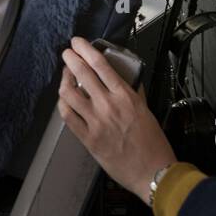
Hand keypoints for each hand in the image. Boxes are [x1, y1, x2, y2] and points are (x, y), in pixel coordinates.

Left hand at [56, 37, 175, 201]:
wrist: (153, 171)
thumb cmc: (153, 144)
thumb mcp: (146, 109)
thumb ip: (133, 92)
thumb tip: (125, 80)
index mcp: (125, 96)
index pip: (100, 65)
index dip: (86, 50)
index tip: (78, 44)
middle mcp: (108, 106)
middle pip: (82, 74)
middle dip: (71, 59)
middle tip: (67, 53)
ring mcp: (96, 122)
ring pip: (69, 93)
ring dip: (64, 80)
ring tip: (65, 76)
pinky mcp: (88, 138)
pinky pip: (68, 116)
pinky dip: (63, 104)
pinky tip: (64, 100)